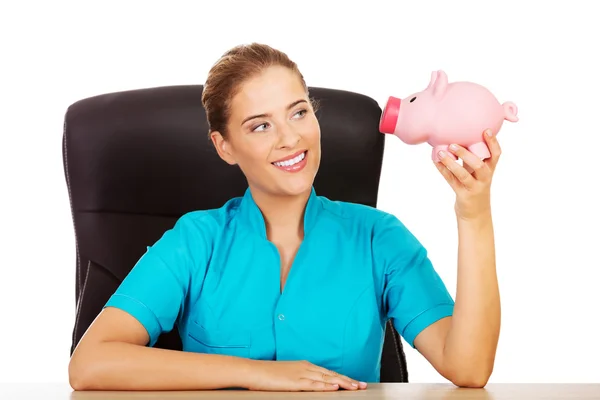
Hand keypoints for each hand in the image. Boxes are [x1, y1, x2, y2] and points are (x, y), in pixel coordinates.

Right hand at [243, 359, 366, 391]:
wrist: (253, 370)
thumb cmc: (267, 374)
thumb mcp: (287, 375)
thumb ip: (300, 378)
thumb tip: (310, 384)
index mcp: (304, 366)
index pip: (328, 372)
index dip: (343, 377)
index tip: (355, 382)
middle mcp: (305, 368)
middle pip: (331, 374)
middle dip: (348, 380)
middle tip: (362, 385)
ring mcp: (301, 374)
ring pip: (326, 378)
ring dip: (342, 383)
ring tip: (355, 387)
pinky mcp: (294, 382)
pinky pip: (313, 384)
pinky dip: (325, 385)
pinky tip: (334, 386)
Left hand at [434, 129, 500, 220]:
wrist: (476, 213)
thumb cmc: (475, 185)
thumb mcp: (478, 172)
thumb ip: (473, 157)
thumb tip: (458, 136)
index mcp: (490, 169)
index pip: (496, 154)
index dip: (492, 143)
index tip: (486, 130)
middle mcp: (484, 178)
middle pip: (479, 165)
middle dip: (466, 154)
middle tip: (453, 144)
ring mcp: (474, 187)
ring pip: (463, 175)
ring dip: (451, 163)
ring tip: (441, 153)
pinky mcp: (463, 195)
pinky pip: (452, 181)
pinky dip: (443, 170)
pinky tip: (436, 162)